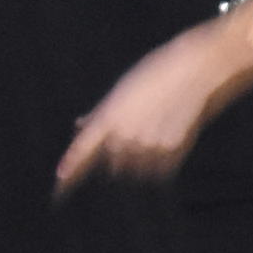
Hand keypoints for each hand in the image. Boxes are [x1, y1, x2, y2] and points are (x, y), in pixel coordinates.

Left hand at [55, 40, 223, 190]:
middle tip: (135, 137)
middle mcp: (124, 134)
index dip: (70, 165)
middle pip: (112, 164)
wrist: (192, 72)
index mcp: (108, 117)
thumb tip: (79, 124)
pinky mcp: (171, 151)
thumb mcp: (120, 92)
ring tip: (154, 134)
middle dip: (117, 158)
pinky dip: (159, 164)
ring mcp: (148, 145)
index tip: (59, 181)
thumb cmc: (154, 76)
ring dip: (139, 162)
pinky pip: (159, 171)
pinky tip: (166, 142)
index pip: (82, 148)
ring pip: (136, 171)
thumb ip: (99, 113)